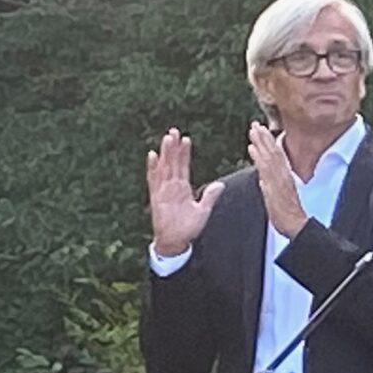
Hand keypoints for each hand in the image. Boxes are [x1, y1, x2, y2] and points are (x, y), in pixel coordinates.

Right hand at [146, 129, 222, 256]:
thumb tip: (220, 184)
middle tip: (174, 131)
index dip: (184, 153)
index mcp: (183, 188)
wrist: (175, 241)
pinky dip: (153, 168)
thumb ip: (210, 197)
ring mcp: (163, 190)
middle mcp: (172, 186)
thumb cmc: (188, 227)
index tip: (186, 139)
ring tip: (167, 138)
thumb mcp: (203, 211)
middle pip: (173, 162)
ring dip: (165, 153)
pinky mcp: (156, 197)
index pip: (184, 166)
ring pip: (164, 167)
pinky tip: (152, 155)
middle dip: (173, 147)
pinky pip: (153, 180)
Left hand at [250, 122, 306, 237]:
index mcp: (285, 177)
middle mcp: (283, 175)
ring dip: (261, 142)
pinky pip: (266, 168)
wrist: (296, 225)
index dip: (269, 143)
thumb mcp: (279, 198)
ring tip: (253, 130)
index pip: (277, 156)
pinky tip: (252, 148)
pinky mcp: (275, 185)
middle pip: (273, 152)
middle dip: (264, 137)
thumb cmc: (288, 216)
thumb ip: (270, 187)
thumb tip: (263, 180)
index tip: (262, 131)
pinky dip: (258, 157)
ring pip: (269, 156)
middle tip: (255, 124)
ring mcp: (279, 179)